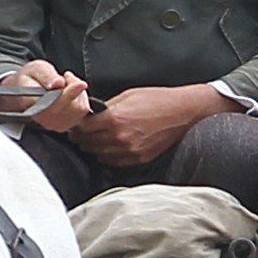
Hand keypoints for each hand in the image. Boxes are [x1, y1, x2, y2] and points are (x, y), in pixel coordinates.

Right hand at [0, 59, 91, 132]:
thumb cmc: (29, 79)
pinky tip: (70, 92)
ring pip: (80, 109)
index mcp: (33, 105)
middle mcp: (44, 119)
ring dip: (78, 92)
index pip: (55, 103)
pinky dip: (80, 98)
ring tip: (65, 83)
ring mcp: (55, 124)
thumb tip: (58, 83)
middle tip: (65, 77)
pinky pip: (83, 111)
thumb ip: (46, 76)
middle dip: (74, 87)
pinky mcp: (65, 125)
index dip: (70, 94)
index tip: (81, 83)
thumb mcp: (35, 69)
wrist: (24, 90)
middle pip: (72, 108)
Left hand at [69, 84, 241, 166]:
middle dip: (82, 137)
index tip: (75, 123)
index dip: (76, 125)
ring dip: (93, 147)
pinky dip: (107, 155)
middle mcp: (119, 138)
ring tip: (94, 139)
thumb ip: (106, 106)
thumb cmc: (156, 99)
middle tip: (80, 132)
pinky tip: (109, 147)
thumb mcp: (126, 95)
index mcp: (114, 119)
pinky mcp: (139, 159)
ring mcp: (129, 151)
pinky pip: (114, 162)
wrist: (182, 112)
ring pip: (98, 155)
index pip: (82, 128)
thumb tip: (90, 112)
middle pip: (88, 143)